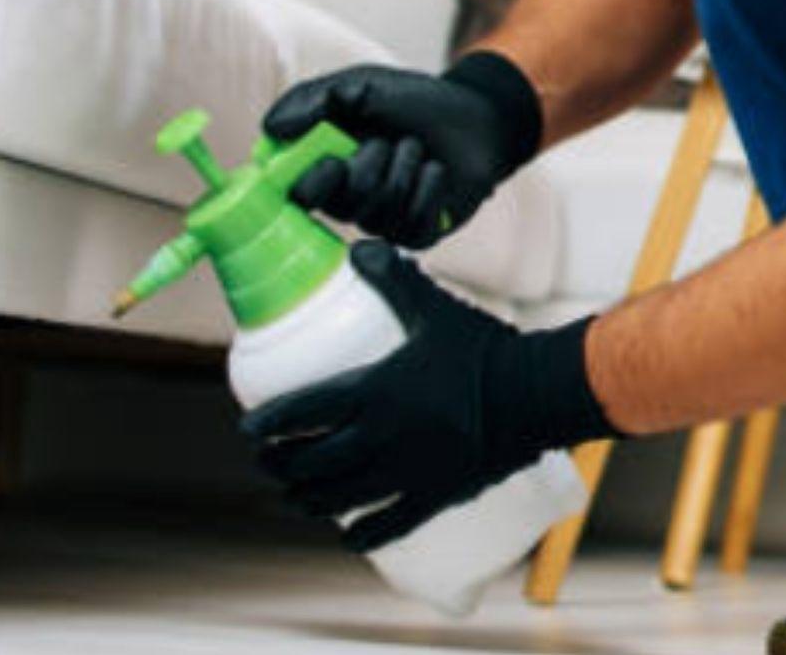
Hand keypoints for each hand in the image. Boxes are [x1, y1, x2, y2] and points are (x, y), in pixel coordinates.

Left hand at [241, 240, 614, 551]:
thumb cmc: (483, 349)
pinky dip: (364, 535)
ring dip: (308, 500)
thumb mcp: (435, 309)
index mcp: (374, 393)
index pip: (301, 414)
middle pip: (311, 462)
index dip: (267, 425)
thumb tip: (358, 247)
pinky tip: (350, 537)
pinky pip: (391, 524)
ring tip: (295, 496)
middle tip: (268, 461)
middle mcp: (381, 438)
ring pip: (340, 497)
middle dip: (280, 465)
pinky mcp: (437, 494)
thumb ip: (394, 279)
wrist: (536, 393)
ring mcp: (408, 471)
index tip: (249, 430)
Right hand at [262, 52, 540, 248]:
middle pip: (343, 203)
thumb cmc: (414, 101)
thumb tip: (272, 129)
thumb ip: (314, 99)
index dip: (311, 184)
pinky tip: (437, 169)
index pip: (298, 196)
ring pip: (382, 208)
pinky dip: (430, 185)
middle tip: (388, 141)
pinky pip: (415, 222)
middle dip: (370, 163)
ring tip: (417, 147)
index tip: (331, 162)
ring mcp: (385, 221)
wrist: (475, 113)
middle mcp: (350, 201)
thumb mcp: (360, 86)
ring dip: (405, 166)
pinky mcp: (420, 233)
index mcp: (326, 169)